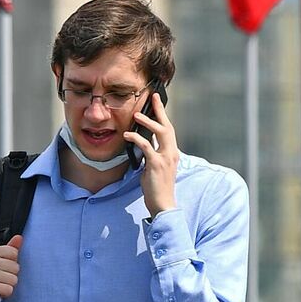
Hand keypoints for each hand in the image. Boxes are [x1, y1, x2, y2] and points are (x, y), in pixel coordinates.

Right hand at [0, 234, 21, 301]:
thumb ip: (9, 249)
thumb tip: (19, 237)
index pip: (14, 253)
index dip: (12, 264)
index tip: (1, 269)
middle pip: (16, 267)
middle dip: (11, 276)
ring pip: (14, 279)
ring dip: (8, 286)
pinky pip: (9, 289)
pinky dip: (5, 294)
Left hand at [126, 92, 180, 216]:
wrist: (163, 204)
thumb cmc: (157, 187)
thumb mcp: (155, 167)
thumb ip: (151, 154)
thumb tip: (140, 143)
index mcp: (172, 153)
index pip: (169, 129)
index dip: (163, 115)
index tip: (157, 101)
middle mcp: (172, 153)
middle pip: (168, 126)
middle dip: (160, 110)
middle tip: (152, 97)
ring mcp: (166, 158)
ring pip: (160, 133)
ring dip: (148, 122)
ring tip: (136, 114)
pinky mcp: (157, 164)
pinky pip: (147, 146)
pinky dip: (136, 138)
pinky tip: (127, 135)